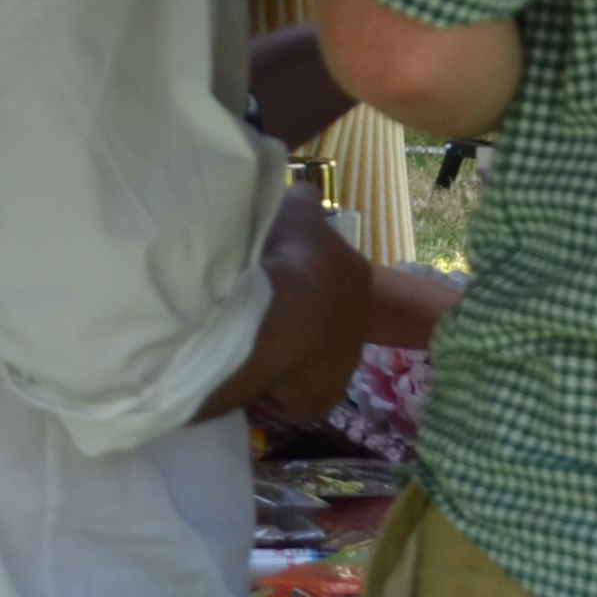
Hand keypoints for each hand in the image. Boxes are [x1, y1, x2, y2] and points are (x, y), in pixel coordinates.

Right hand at [249, 185, 374, 421]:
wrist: (279, 320)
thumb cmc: (288, 261)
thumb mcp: (295, 212)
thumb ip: (301, 204)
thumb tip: (303, 194)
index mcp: (355, 276)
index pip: (327, 274)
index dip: (299, 271)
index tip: (272, 270)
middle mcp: (357, 322)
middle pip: (320, 316)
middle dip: (293, 311)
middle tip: (253, 304)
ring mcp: (341, 366)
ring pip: (306, 355)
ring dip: (281, 347)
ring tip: (242, 337)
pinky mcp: (318, 402)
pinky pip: (286, 391)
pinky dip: (267, 381)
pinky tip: (239, 366)